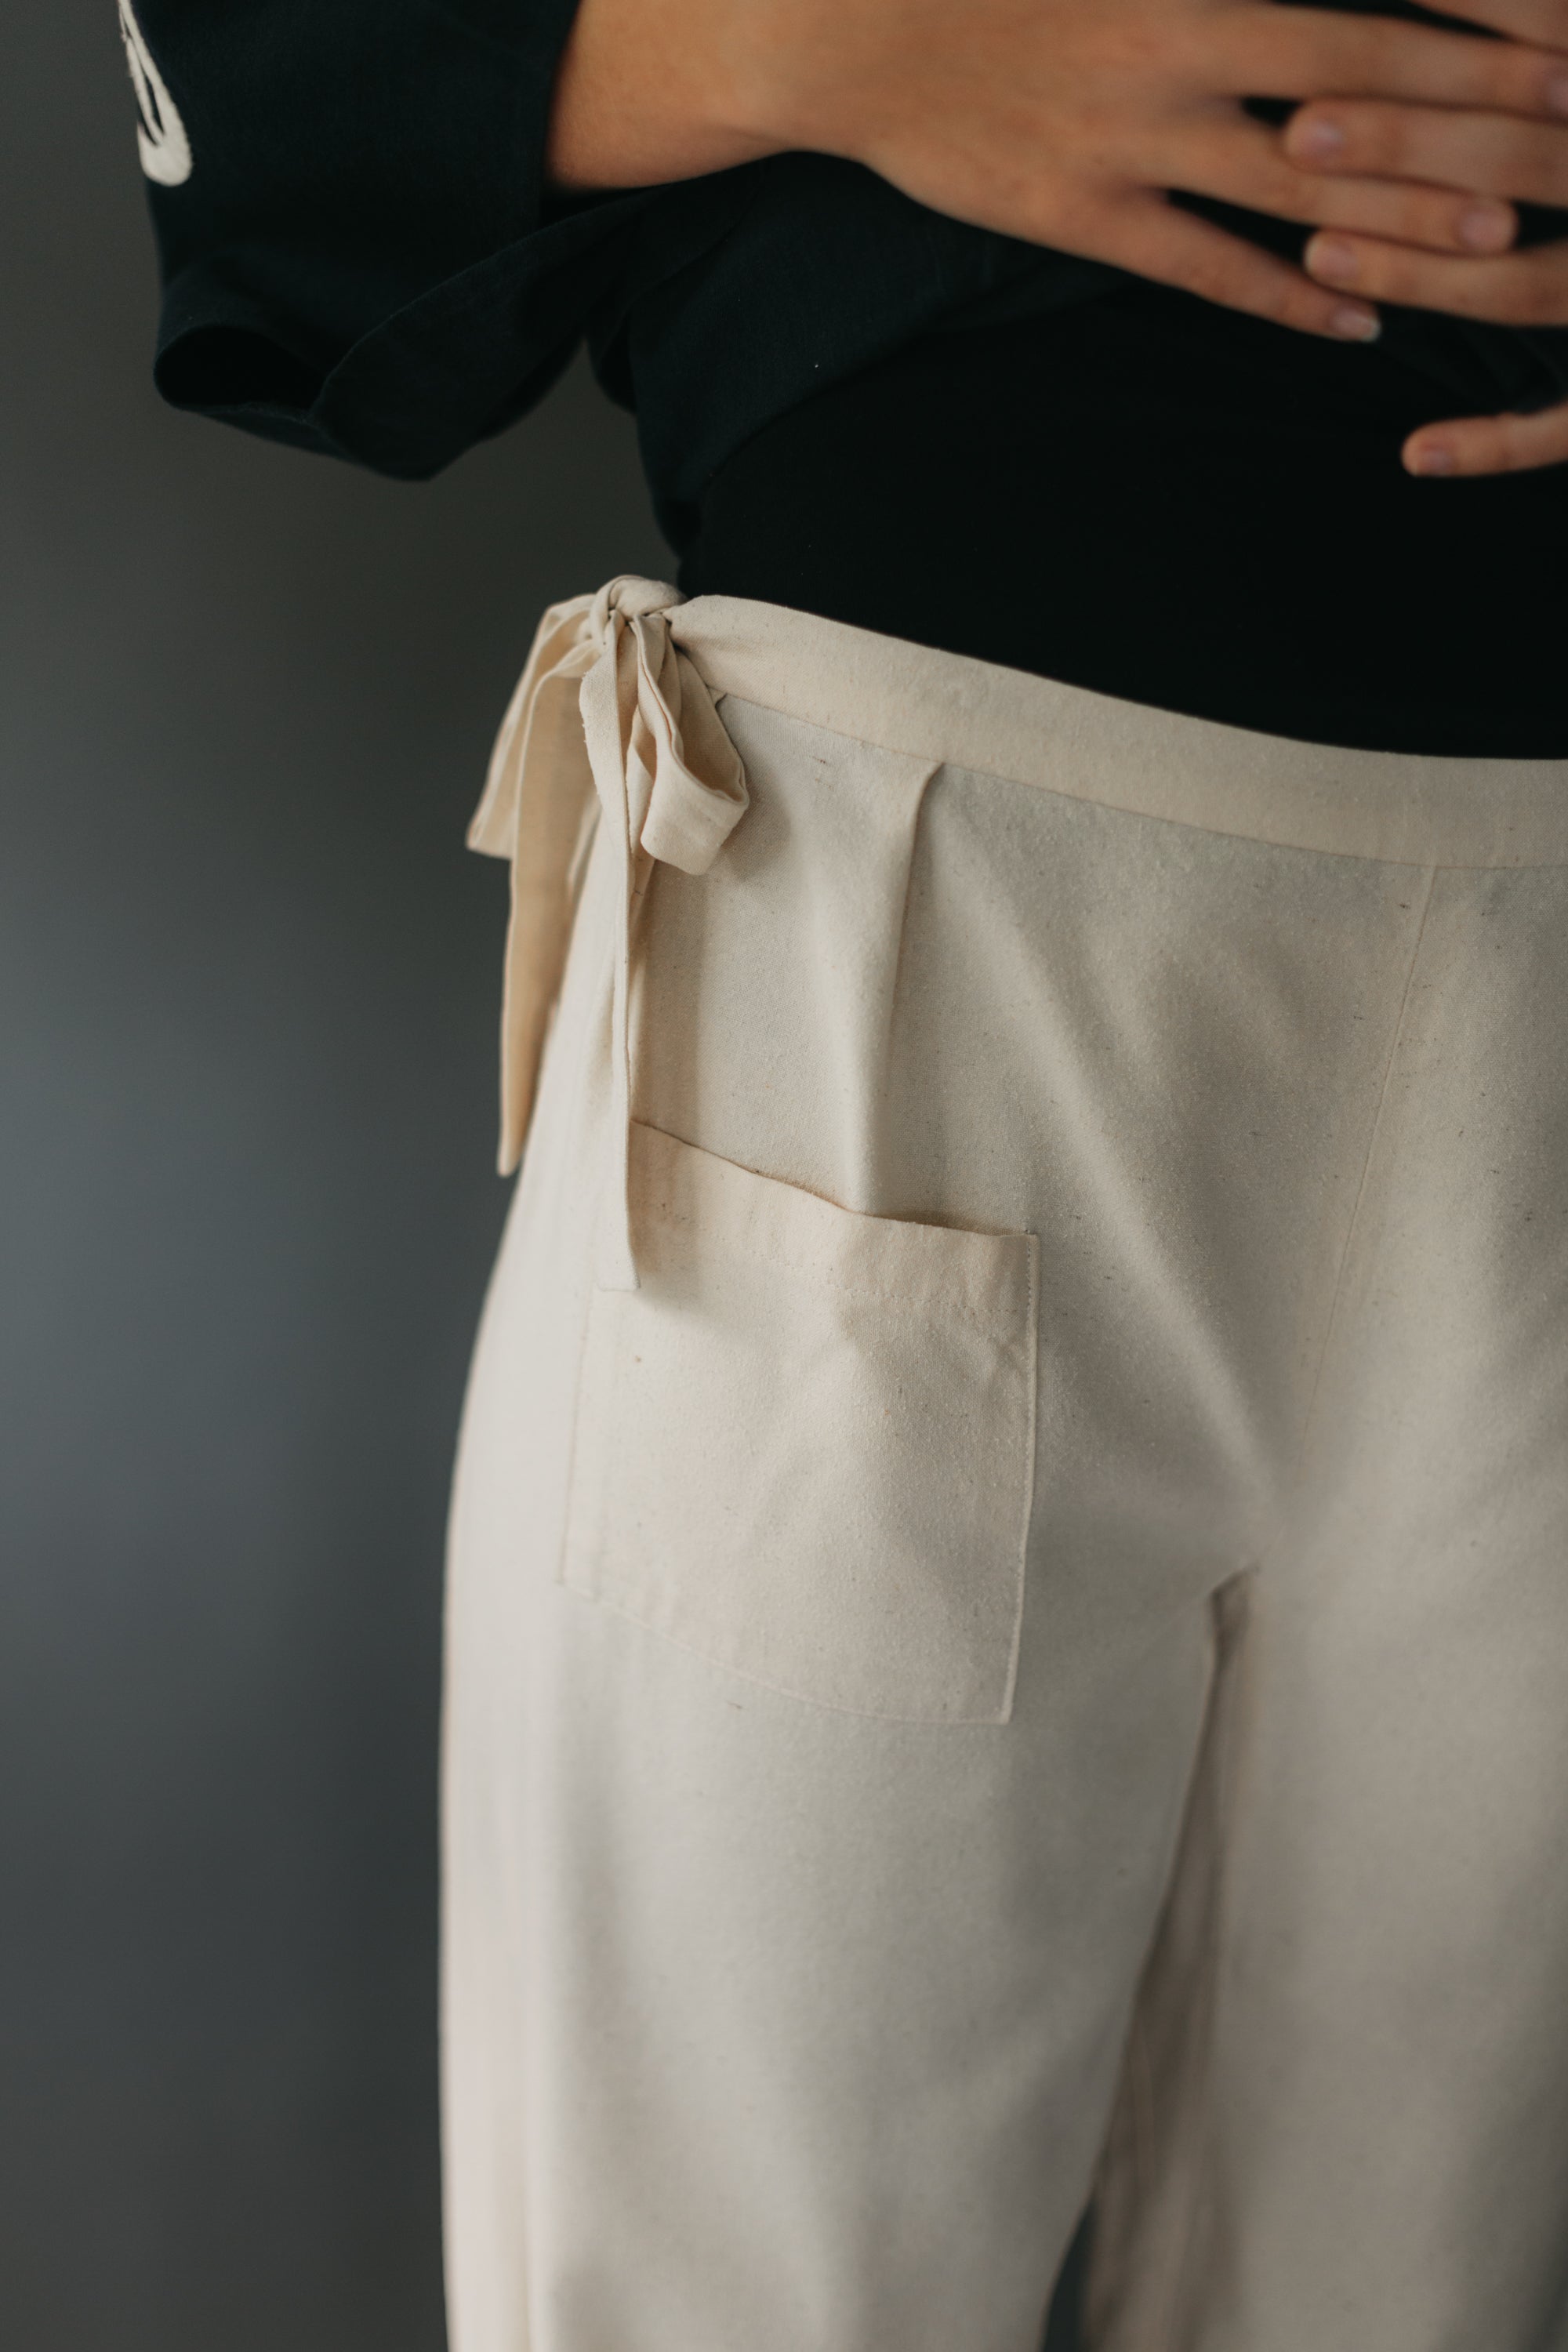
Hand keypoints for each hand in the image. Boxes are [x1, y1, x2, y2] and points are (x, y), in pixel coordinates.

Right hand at [551, 0, 1567, 342]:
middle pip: (1368, 78)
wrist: (840, 24)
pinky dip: (1288, 299)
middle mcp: (1180, 39)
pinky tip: (1358, 321)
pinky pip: (1207, 269)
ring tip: (1502, 240)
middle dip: (1485, 109)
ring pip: (1301, 186)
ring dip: (1409, 215)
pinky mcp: (1079, 213)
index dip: (1478, 6)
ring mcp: (1131, 136)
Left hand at [1284, 0, 1567, 471]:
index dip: (1464, 14)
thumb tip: (1515, 7)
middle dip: (1408, 144)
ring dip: (1421, 273)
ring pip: (1532, 284)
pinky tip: (1415, 452)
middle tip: (1299, 131)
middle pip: (1526, 161)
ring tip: (1318, 253)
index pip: (1552, 38)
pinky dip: (1497, 442)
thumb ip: (1550, 34)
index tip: (1341, 32)